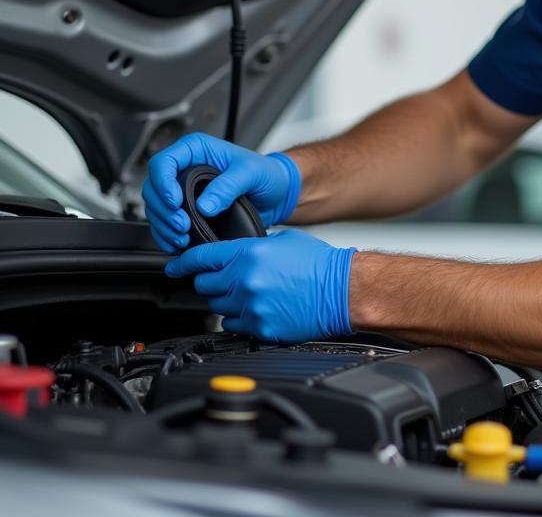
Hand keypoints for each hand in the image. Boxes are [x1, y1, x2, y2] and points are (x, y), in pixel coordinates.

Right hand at [142, 132, 301, 253]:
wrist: (276, 193)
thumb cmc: (266, 173)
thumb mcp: (251, 173)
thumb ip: (228, 186)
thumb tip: (204, 205)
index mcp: (197, 150)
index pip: (164, 162)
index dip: (163, 183)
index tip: (174, 202)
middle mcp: (186, 168)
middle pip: (153, 188)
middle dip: (163, 211)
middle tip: (181, 226)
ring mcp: (184, 190)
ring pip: (156, 208)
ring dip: (164, 226)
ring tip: (181, 237)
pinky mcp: (188, 209)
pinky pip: (165, 223)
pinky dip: (167, 235)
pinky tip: (178, 243)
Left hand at [164, 230, 356, 341]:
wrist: (342, 290)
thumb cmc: (319, 264)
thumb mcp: (284, 240)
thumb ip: (253, 245)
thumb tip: (234, 253)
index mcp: (249, 254)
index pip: (201, 257)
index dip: (182, 262)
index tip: (173, 265)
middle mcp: (245, 281)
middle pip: (204, 285)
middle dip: (211, 281)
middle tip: (225, 279)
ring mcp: (251, 307)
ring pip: (217, 306)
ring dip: (226, 300)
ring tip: (249, 294)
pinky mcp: (260, 328)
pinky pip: (234, 326)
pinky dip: (240, 318)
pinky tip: (257, 309)